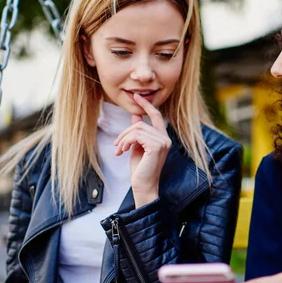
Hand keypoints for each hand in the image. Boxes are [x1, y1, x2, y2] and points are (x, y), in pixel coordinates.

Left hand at [113, 93, 170, 207]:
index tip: (136, 97)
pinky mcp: (156, 147)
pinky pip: (136, 136)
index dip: (146, 105)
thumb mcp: (137, 147)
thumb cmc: (140, 169)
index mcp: (162, 138)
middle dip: (124, 133)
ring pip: (137, 129)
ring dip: (123, 139)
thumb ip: (138, 133)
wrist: (143, 186)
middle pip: (140, 124)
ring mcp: (162, 142)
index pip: (156, 116)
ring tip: (119, 150)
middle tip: (116, 145)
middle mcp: (165, 138)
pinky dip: (125, 142)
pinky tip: (123, 151)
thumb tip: (136, 117)